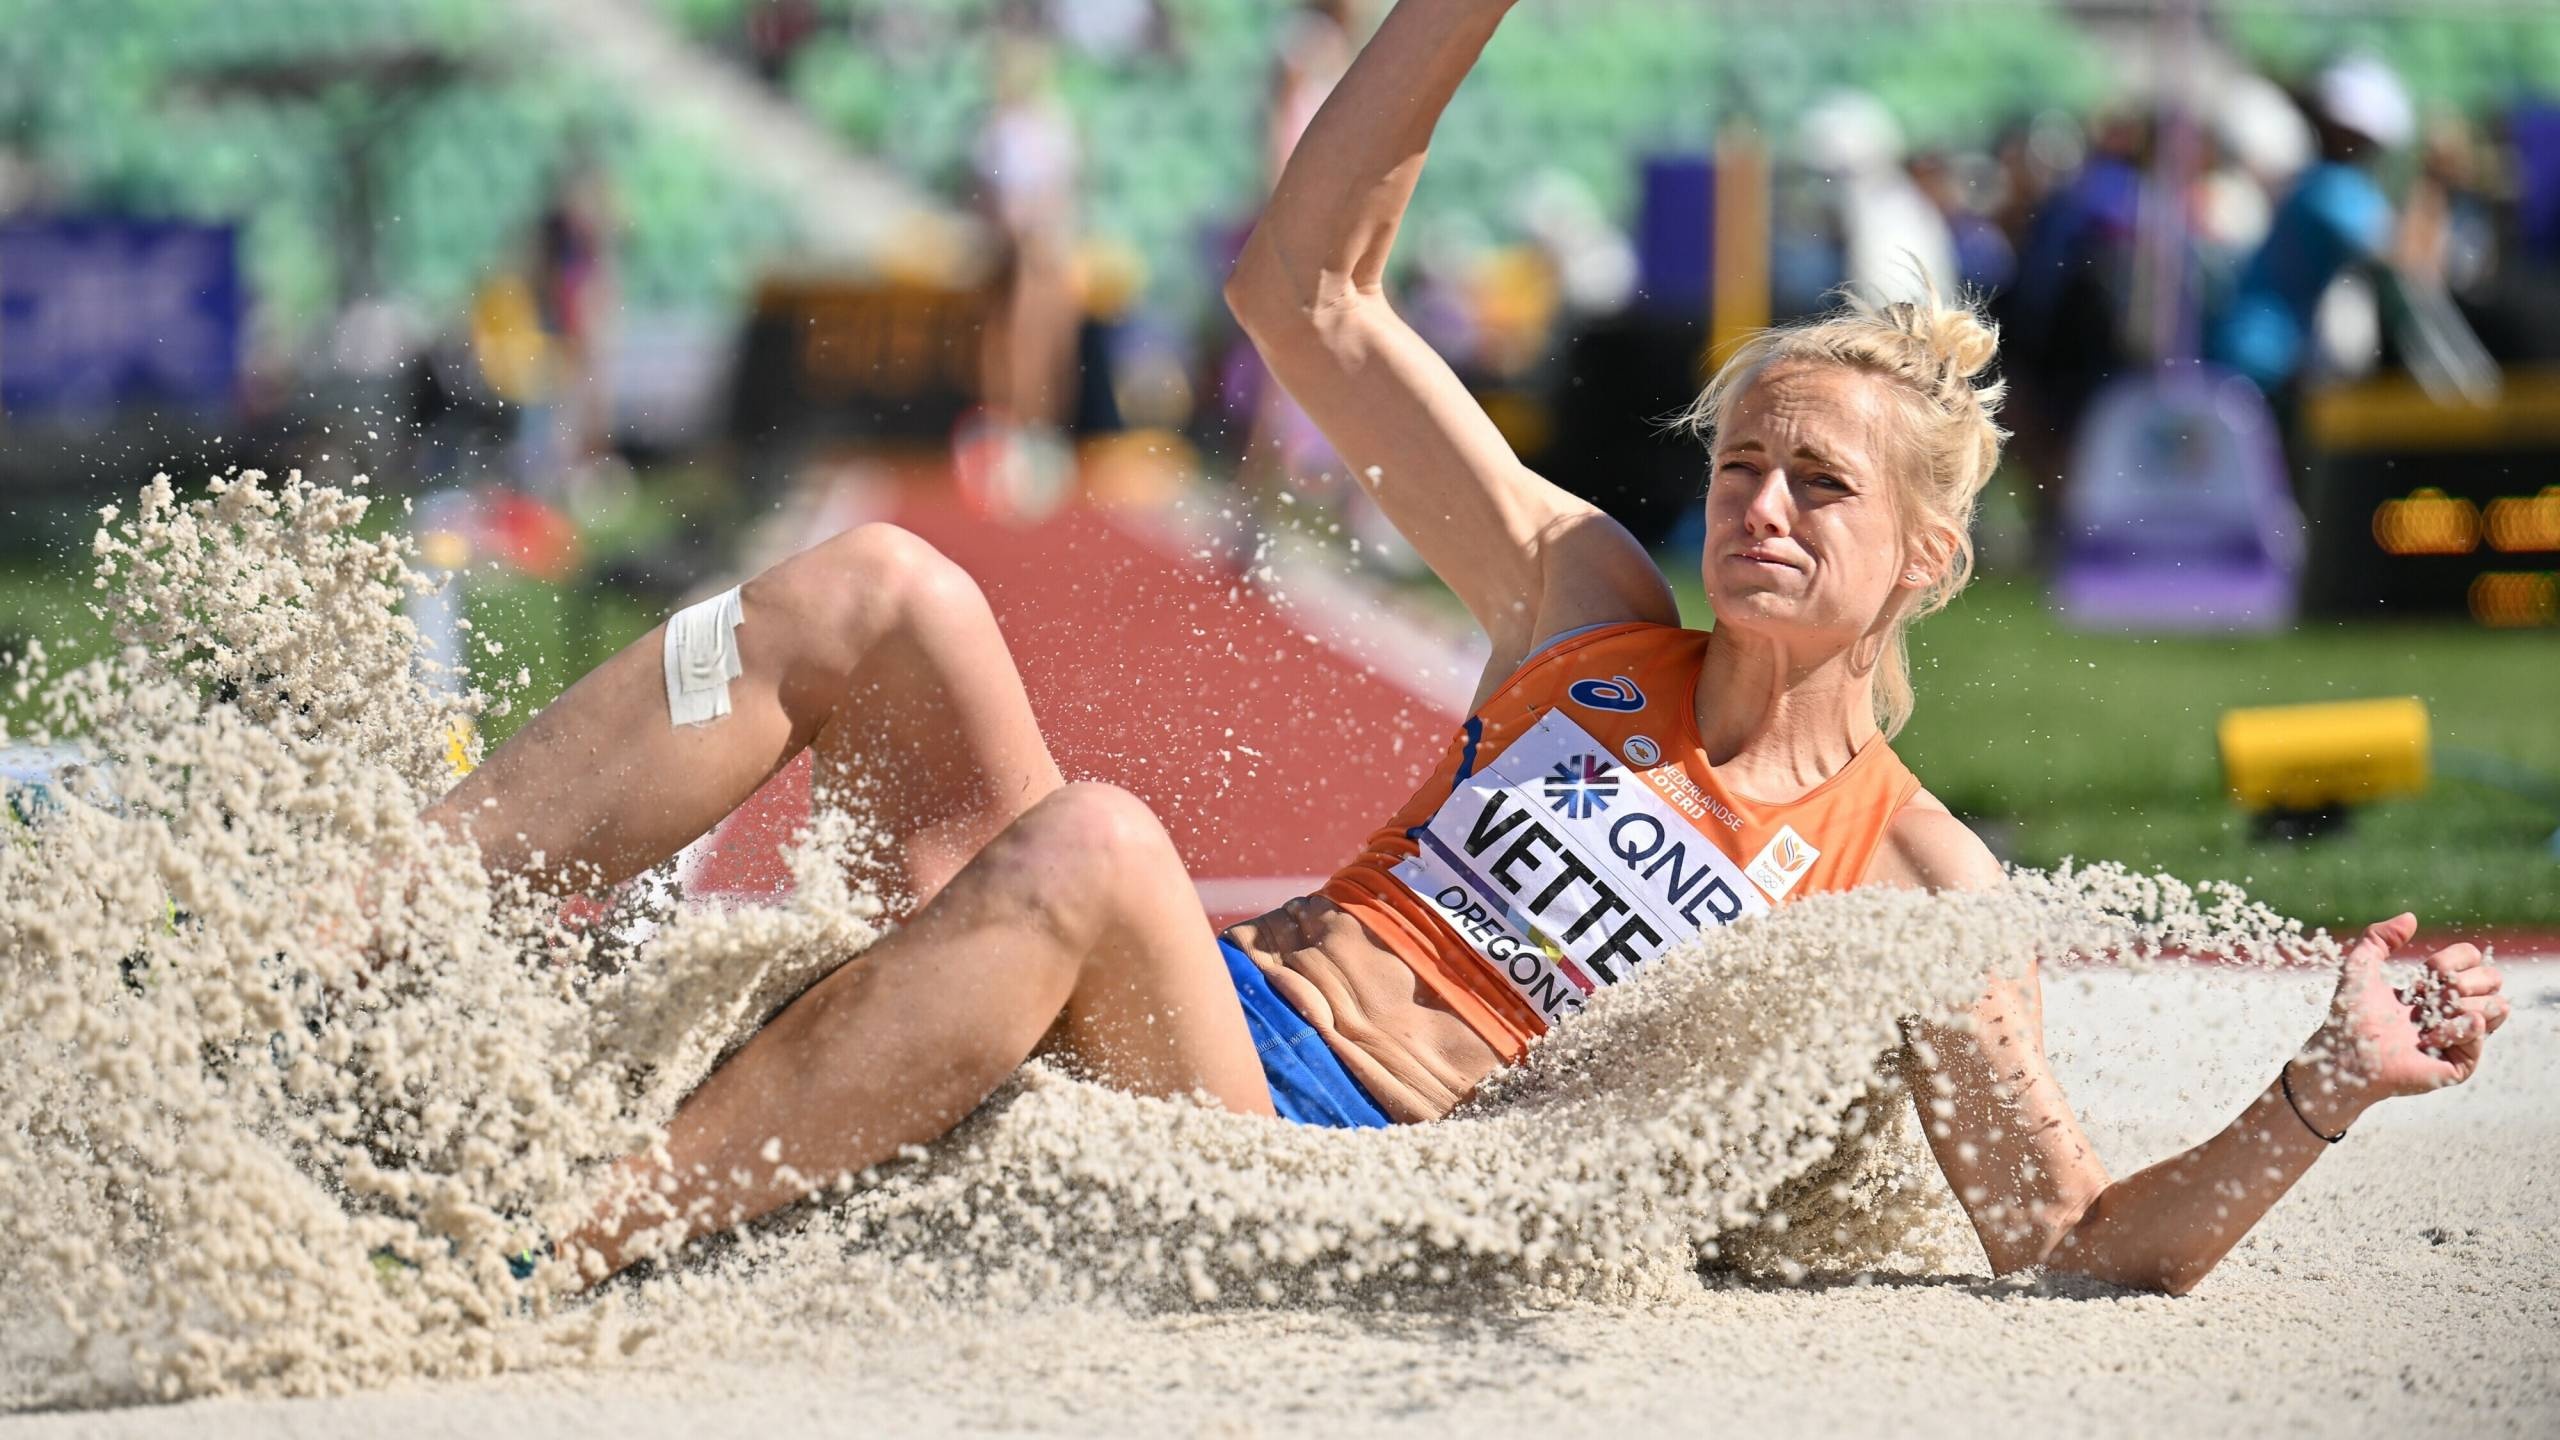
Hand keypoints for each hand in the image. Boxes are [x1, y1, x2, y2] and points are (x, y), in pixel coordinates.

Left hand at [2297, 913, 2510, 1129]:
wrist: (2345, 1054)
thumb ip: (2379, 937)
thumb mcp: (2360, 967)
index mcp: (2439, 988)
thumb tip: (2411, 917)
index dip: (2449, 960)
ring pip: (2499, 1005)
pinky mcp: (2463, 1062)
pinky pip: (2479, 1030)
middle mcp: (2456, 1012)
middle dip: (2459, 981)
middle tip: (2427, 997)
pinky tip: (2425, 1039)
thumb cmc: (2350, 1015)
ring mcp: (2463, 1038)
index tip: (2419, 977)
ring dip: (2459, 1005)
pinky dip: (2451, 1028)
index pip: (2472, 957)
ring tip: (2427, 1018)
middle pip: (2494, 978)